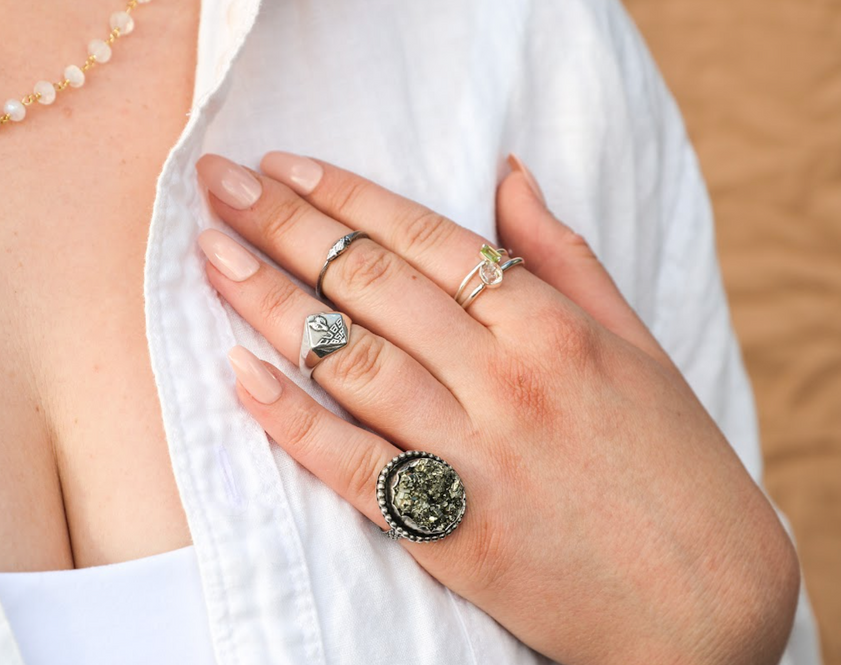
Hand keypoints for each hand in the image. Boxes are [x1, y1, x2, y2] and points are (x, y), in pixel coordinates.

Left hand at [195, 152, 798, 664]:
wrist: (704, 603)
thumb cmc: (676, 467)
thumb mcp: (636, 346)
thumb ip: (564, 258)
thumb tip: (508, 176)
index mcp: (553, 328)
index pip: (427, 238)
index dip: (346, 196)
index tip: (285, 165)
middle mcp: (508, 378)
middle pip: (374, 284)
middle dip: (287, 225)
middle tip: (221, 185)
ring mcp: (476, 456)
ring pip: (353, 360)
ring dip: (271, 303)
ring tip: (212, 256)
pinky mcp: (451, 531)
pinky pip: (353, 466)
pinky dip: (291, 420)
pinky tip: (238, 376)